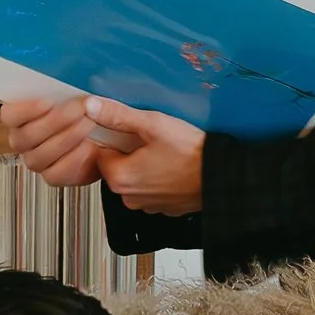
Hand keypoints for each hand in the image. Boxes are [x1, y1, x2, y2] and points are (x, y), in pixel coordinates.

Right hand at [0, 95, 104, 190]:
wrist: (106, 140)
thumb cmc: (91, 115)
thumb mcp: (87, 98)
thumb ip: (82, 96)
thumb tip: (87, 101)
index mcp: (25, 116)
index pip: (10, 115)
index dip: (25, 110)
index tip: (48, 102)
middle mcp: (27, 140)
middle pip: (23, 137)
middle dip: (53, 122)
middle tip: (77, 110)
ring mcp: (38, 160)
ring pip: (37, 157)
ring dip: (65, 139)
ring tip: (87, 126)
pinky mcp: (53, 175)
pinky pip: (54, 174)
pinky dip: (73, 160)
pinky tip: (87, 148)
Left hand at [77, 99, 203, 214]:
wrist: (221, 178)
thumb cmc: (191, 154)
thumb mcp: (153, 124)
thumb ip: (119, 115)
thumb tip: (93, 107)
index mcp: (119, 177)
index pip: (101, 152)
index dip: (116, 137)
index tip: (133, 132)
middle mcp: (129, 197)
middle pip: (117, 166)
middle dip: (130, 152)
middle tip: (153, 140)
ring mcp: (147, 205)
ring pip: (136, 178)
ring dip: (145, 165)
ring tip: (166, 153)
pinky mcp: (163, 207)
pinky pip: (152, 188)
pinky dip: (159, 178)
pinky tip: (173, 166)